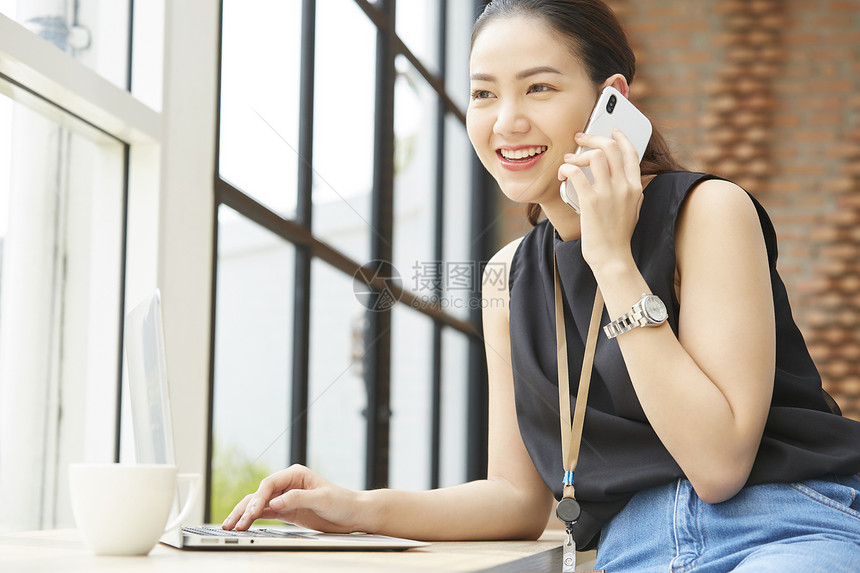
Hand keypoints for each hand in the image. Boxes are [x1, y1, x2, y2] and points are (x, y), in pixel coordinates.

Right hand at [221, 464, 363, 532]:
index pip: (269, 484)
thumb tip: (274, 502)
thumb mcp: (321, 498)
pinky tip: (243, 526)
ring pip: (258, 505)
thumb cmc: (342, 501)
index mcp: (295, 474)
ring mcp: (285, 498)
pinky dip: (253, 520)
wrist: (353, 514)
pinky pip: (265, 514)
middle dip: (244, 508)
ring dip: (244, 515)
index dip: (259, 498)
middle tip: (233, 523)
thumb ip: (297, 499)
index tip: (252, 512)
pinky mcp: (286, 511)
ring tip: (230, 526)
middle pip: (259, 494)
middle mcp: (288, 484)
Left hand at [558, 129, 643, 271]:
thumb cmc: (618, 235)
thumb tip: (627, 176)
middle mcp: (624, 187)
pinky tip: (562, 175)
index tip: (611, 130)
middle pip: (610, 148)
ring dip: (577, 155)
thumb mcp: (634, 209)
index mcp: (635, 187)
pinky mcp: (591, 202)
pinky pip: (576, 174)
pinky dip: (566, 169)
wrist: (613, 257)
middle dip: (593, 138)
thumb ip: (632, 191)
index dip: (620, 137)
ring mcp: (608, 193)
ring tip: (568, 161)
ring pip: (594, 156)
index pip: (630, 152)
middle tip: (579, 138)